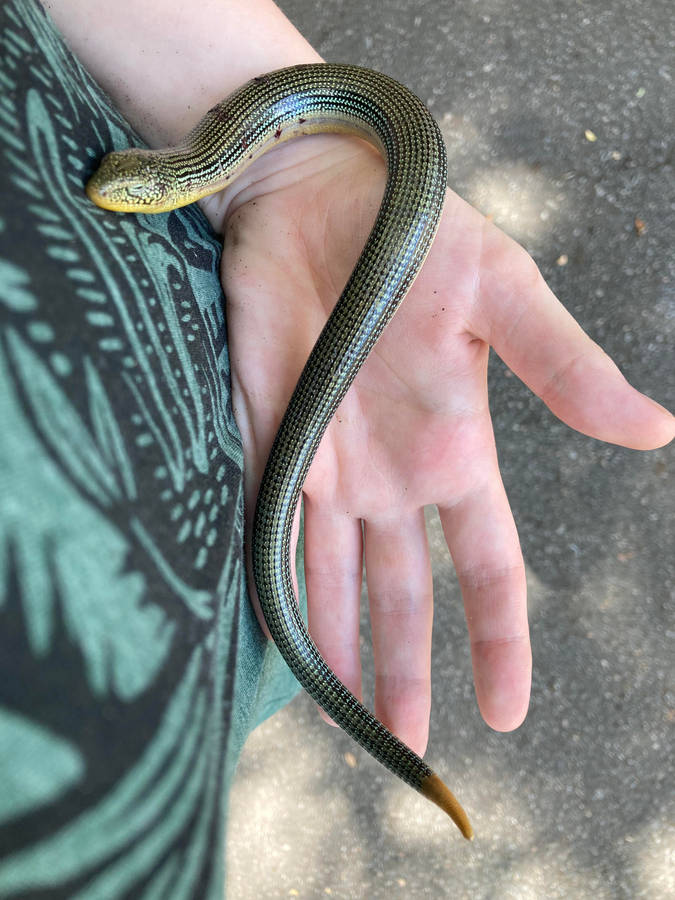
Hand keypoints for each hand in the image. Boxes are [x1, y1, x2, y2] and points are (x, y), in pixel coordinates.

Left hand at [203, 134, 674, 755]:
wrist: (314, 191)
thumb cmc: (418, 234)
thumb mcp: (503, 298)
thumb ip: (564, 368)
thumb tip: (655, 432)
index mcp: (458, 449)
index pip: (488, 565)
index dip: (499, 637)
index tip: (507, 710)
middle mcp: (394, 476)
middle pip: (405, 595)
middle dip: (407, 670)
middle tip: (406, 749)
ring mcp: (328, 466)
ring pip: (334, 581)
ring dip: (341, 649)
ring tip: (344, 721)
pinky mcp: (269, 442)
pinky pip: (270, 532)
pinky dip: (274, 586)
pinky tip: (275, 639)